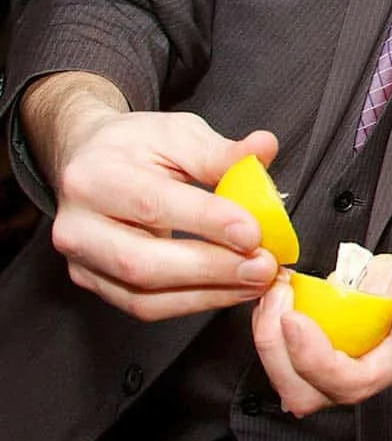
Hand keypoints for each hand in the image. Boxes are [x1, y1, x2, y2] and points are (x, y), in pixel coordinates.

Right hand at [34, 78, 281, 318]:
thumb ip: (221, 151)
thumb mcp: (179, 134)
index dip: (208, 222)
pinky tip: (233, 288)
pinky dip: (196, 302)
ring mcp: (82, 262)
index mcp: (95, 177)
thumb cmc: (137, 147)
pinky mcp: (94, 284)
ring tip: (257, 280)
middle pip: (144, 263)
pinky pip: (146, 306)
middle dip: (212, 269)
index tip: (254, 232)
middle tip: (264, 266)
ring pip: (145, 296)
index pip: (154, 205)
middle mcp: (78, 226)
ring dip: (210, 294)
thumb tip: (264, 148)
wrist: (90, 160)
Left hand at [253, 232, 391, 415]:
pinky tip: (279, 292)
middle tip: (275, 299)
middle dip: (278, 354)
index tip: (294, 318)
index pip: (354, 381)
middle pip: (312, 393)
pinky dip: (272, 327)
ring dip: (269, 342)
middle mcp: (372, 364)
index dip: (316, 360)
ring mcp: (348, 354)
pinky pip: (290, 352)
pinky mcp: (332, 338)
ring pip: (294, 380)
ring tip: (273, 293)